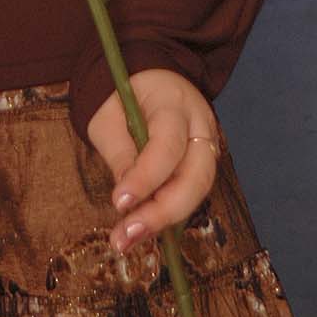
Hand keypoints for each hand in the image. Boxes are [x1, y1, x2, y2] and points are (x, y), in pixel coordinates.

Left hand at [85, 68, 221, 254]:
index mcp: (174, 102)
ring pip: (198, 191)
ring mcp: (208, 144)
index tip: (119, 202)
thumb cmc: (122, 95)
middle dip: (162, 212)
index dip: (145, 177)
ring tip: (128, 239)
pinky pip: (190, 192)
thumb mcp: (108, 115)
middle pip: (195, 176)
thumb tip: (126, 200)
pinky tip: (141, 228)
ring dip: (164, 220)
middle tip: (128, 234)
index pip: (167, 144)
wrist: (146, 78)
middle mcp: (201, 125)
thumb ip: (119, 152)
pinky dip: (167, 213)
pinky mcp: (203, 162)